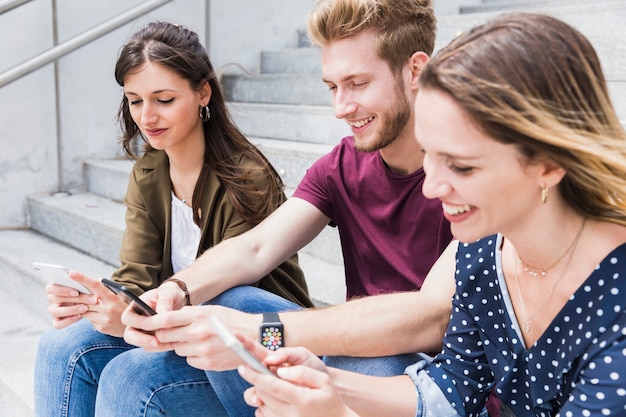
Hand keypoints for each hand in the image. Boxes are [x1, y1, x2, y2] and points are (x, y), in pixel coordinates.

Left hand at [45, 271, 127, 335]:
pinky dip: (88, 314)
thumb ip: (105, 289)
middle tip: (62, 289)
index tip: (70, 273)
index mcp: (112, 296)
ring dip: (78, 306)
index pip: (95, 285)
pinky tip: (92, 313)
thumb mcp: (120, 294)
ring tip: (74, 301)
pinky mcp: (101, 327)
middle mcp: (108, 308)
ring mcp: (104, 319)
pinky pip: (89, 319)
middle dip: (73, 295)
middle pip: (84, 300)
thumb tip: (91, 282)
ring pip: (83, 310)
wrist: (137, 325)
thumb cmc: (126, 305)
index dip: (82, 278)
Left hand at [122, 304, 260, 370]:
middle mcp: (198, 332)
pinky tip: (207, 349)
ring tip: (198, 339)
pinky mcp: (207, 362)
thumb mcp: (211, 310)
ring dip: (181, 345)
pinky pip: (189, 360)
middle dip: (164, 335)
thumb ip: (189, 315)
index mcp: (199, 315)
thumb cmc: (232, 320)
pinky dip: (193, 355)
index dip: (151, 321)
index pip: (165, 319)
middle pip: (165, 336)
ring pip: (177, 349)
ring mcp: (202, 349)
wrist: (255, 337)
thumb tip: (166, 320)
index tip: (144, 322)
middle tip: (173, 332)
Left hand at [239, 343, 355, 416]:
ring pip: (261, 405)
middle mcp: (291, 415)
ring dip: (260, 393)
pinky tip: (275, 400)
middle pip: (263, 395)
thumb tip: (281, 371)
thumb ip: (302, 372)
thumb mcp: (323, 380)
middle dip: (256, 380)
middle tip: (257, 370)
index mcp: (302, 400)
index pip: (272, 386)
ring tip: (273, 386)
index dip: (255, 375)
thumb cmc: (329, 399)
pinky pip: (263, 416)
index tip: (242, 367)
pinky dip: (263, 405)